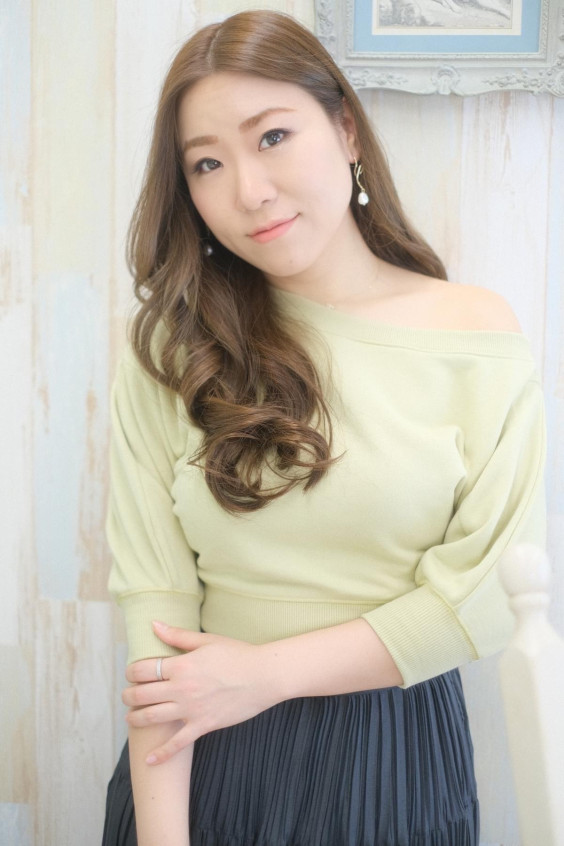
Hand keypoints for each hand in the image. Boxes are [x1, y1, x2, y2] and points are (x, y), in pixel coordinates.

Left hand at [122, 621, 278, 764]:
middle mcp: (182, 689)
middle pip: (141, 695)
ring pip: (152, 718)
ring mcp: (191, 709)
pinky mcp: (203, 725)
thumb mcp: (206, 640)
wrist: (264, 675)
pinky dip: (161, 754)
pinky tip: (149, 760)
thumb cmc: (237, 654)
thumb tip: (154, 624)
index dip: (131, 671)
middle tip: (127, 696)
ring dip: (135, 718)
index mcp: (181, 666)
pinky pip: (177, 743)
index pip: (143, 670)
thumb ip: (177, 635)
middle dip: (128, 695)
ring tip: (131, 717)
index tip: (131, 673)